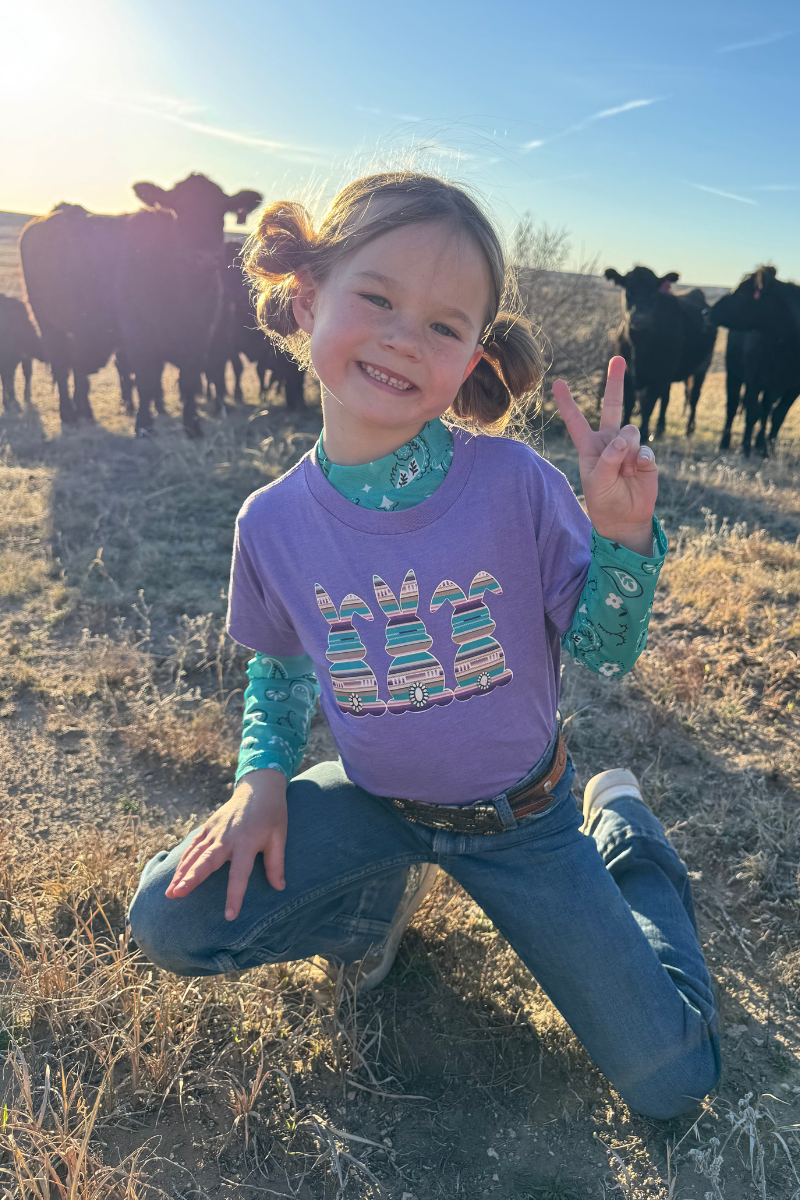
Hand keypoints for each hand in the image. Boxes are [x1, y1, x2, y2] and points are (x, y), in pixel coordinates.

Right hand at [165, 769, 287, 919]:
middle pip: (206, 861)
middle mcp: (226, 837)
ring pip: (194, 854)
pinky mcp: (208, 826)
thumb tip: (279, 887)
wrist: (259, 788)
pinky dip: (183, 860)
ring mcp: (215, 831)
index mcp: (246, 842)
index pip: (239, 874)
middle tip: (177, 894)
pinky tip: (175, 875)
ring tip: (170, 892)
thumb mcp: (279, 837)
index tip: (229, 915)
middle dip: (191, 878)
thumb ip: (276, 863)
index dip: (234, 895)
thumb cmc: (272, 814)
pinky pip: (193, 845)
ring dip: (181, 873)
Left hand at [552, 357, 657, 555]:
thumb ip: (609, 458)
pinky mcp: (645, 455)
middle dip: (615, 382)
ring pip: (630, 431)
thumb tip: (626, 439)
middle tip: (617, 359)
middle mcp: (609, 441)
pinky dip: (641, 461)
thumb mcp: (597, 481)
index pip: (576, 420)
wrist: (624, 518)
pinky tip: (637, 472)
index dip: (567, 402)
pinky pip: (646, 449)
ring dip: (627, 453)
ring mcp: (629, 446)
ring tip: (624, 473)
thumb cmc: (604, 500)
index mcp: (589, 446)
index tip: (557, 382)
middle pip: (613, 406)